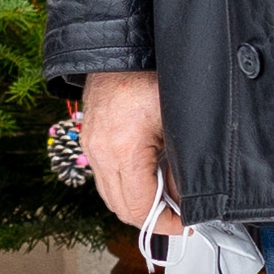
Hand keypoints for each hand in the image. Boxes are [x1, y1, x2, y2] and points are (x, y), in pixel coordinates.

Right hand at [77, 69, 174, 234]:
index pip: (138, 208)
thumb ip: (180, 169)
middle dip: (151, 218)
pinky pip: (104, 176)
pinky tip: (147, 176)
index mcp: (122, 150)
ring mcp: (89, 146)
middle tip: (178, 216)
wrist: (120, 49)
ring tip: (165, 198)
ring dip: (136, 203)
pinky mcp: (89, 140)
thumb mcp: (176, 126)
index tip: (185, 224)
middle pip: (120, 208)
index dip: (164, 223)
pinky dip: (125, 185)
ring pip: (110, 195)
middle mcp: (99, 153)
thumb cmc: (149, 77)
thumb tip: (184, 200)